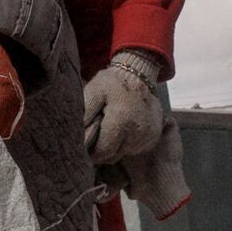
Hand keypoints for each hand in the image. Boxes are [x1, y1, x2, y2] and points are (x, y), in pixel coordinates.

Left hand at [80, 49, 167, 166]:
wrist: (139, 74)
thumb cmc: (112, 83)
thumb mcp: (93, 91)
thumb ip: (85, 114)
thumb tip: (78, 137)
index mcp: (122, 120)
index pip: (103, 151)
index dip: (91, 151)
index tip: (87, 142)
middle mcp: (138, 131)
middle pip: (113, 156)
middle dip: (102, 150)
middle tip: (97, 134)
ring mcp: (148, 135)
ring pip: (123, 154)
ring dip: (114, 147)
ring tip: (110, 129)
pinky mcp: (154, 137)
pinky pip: (134, 149)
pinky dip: (126, 143)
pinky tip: (123, 128)